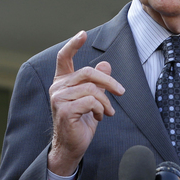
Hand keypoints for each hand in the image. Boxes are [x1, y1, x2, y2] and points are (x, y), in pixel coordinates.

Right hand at [47, 31, 123, 175]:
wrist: (71, 146)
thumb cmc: (81, 123)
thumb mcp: (92, 100)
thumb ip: (96, 83)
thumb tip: (106, 64)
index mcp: (62, 82)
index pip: (64, 58)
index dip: (73, 44)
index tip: (83, 34)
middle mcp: (57, 87)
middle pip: (87, 72)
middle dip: (108, 81)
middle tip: (121, 92)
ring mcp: (58, 98)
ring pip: (91, 88)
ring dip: (105, 101)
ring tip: (108, 112)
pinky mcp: (64, 110)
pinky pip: (90, 101)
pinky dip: (100, 109)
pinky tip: (99, 117)